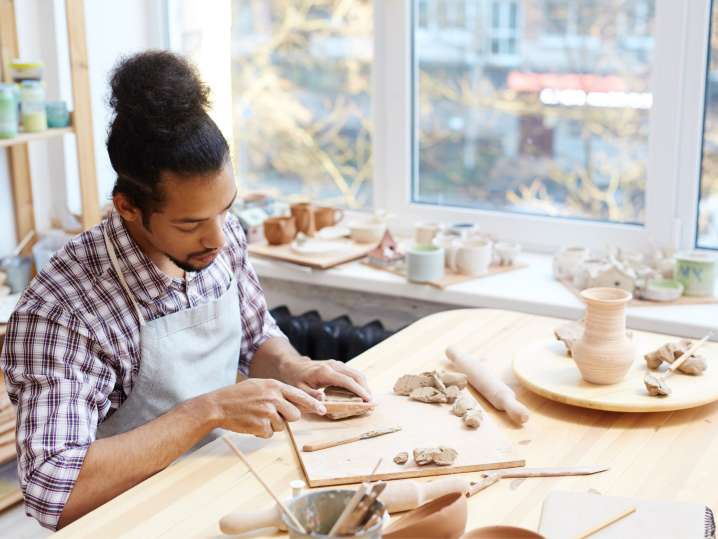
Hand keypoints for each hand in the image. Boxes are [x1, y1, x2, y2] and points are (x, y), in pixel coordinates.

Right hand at [204, 379, 325, 437]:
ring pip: (282, 425)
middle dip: (287, 418)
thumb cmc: (239, 395)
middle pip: (295, 414)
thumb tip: (297, 402)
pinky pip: (269, 433)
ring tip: (256, 416)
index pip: (300, 395)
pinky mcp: (261, 425)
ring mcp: (267, 412)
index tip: (323, 409)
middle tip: (273, 414)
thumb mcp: (260, 385)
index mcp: (274, 386)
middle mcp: (273, 398)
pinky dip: (261, 431)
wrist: (218, 405)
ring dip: (271, 425)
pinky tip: (251, 422)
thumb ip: (278, 391)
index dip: (313, 403)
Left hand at [282, 358, 371, 401]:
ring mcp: (337, 364)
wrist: (293, 365)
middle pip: (356, 376)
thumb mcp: (299, 390)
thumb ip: (311, 396)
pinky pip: (352, 374)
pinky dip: (359, 383)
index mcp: (325, 372)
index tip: (368, 400)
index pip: (347, 381)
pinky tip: (360, 393)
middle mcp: (334, 366)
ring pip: (356, 374)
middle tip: (371, 403)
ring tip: (368, 400)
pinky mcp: (338, 366)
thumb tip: (323, 402)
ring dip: (364, 386)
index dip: (359, 391)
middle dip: (366, 389)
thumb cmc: (296, 379)